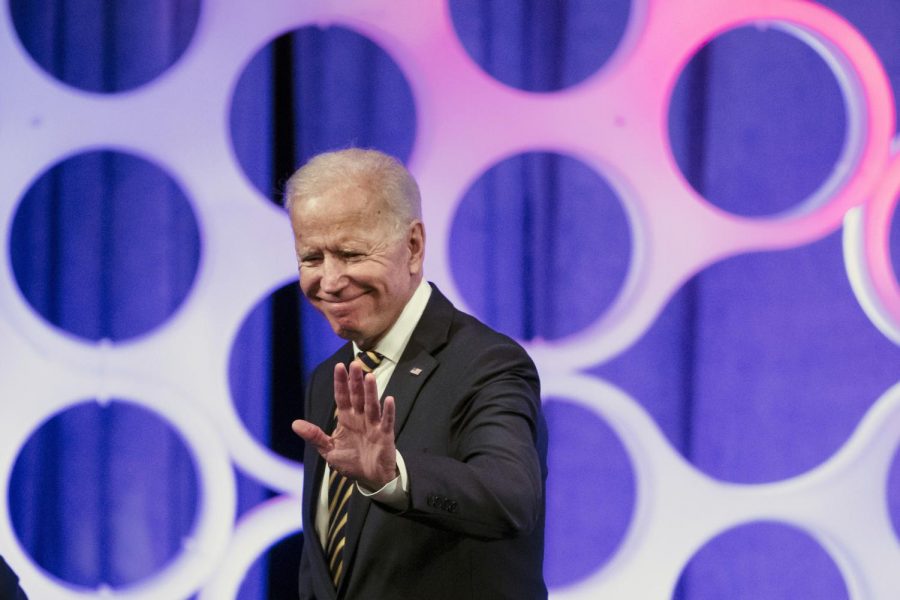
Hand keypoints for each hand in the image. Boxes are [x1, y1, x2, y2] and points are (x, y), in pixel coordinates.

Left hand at [292, 361, 397, 489]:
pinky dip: (388, 411)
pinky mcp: (385, 435)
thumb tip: (294, 424)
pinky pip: (387, 421)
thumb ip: (314, 436)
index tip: (339, 367)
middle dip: (356, 381)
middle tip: (355, 363)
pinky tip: (388, 400)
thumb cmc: (351, 462)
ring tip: (370, 377)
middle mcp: (360, 418)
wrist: (370, 479)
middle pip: (358, 396)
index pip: (342, 397)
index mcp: (346, 419)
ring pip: (372, 405)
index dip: (340, 382)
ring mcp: (373, 425)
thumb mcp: (328, 450)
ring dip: (371, 392)